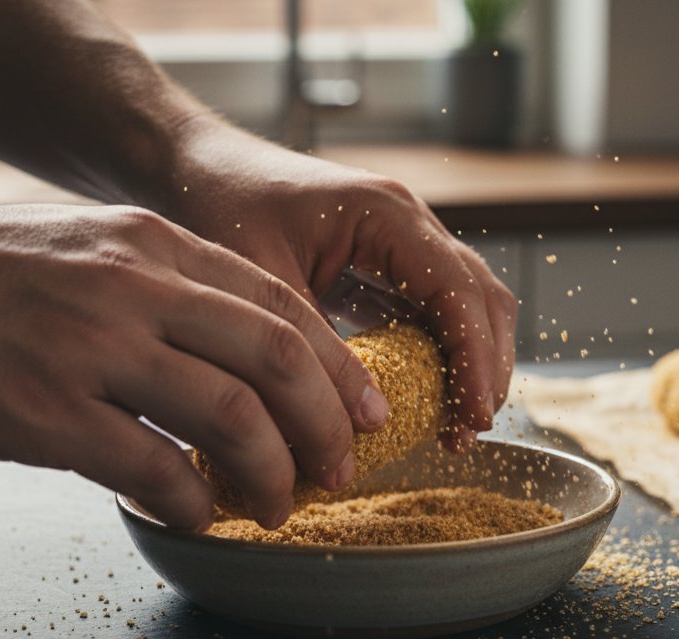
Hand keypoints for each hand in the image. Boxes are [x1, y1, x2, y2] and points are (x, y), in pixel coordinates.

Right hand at [0, 179, 385, 529]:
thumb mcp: (92, 245)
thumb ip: (166, 291)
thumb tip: (232, 363)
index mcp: (156, 245)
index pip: (282, 309)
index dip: (341, 369)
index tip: (368, 413)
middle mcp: (138, 288)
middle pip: (279, 361)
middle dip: (328, 427)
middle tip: (339, 472)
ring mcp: (93, 348)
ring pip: (232, 418)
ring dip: (271, 474)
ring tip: (275, 507)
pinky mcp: (47, 412)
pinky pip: (154, 469)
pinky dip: (194, 502)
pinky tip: (198, 515)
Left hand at [157, 122, 516, 447]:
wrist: (192, 164)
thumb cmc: (219, 202)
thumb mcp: (259, 279)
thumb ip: (309, 346)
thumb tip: (353, 423)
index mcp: (385, 213)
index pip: (458, 291)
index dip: (475, 359)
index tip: (472, 417)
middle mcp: (407, 222)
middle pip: (480, 297)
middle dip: (486, 367)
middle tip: (469, 434)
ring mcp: (401, 241)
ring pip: (465, 305)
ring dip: (469, 364)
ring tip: (455, 428)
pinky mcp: (384, 263)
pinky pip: (430, 310)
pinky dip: (439, 355)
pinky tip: (425, 400)